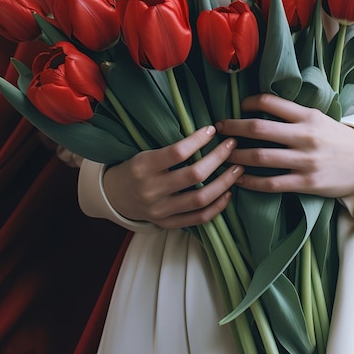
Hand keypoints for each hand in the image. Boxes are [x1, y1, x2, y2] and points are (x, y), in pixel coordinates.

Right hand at [103, 126, 242, 228]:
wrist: (115, 196)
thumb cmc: (136, 168)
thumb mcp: (145, 153)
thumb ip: (172, 150)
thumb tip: (209, 134)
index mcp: (143, 166)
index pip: (177, 152)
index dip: (198, 140)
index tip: (213, 130)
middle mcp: (151, 190)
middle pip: (194, 175)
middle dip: (218, 158)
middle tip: (233, 146)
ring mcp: (160, 210)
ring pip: (200, 199)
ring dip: (224, 183)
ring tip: (238, 169)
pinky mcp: (167, 224)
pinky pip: (199, 218)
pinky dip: (217, 206)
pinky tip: (228, 193)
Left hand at [217, 94, 353, 197]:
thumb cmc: (338, 139)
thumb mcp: (320, 119)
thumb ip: (294, 114)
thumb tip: (261, 107)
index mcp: (308, 116)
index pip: (271, 102)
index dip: (249, 102)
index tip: (238, 107)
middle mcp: (305, 136)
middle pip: (258, 129)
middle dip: (233, 128)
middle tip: (218, 129)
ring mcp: (305, 161)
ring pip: (260, 156)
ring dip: (236, 155)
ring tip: (221, 155)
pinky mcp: (306, 183)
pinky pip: (271, 183)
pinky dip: (250, 181)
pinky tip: (238, 179)